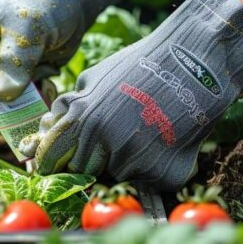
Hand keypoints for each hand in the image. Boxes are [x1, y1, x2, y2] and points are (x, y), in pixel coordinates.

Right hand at [0, 0, 128, 100]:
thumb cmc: (49, 1)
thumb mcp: (30, 29)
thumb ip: (13, 61)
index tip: (11, 123)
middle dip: (11, 105)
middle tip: (36, 104)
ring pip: (6, 100)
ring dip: (27, 102)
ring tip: (46, 83)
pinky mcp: (17, 70)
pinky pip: (22, 96)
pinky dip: (37, 96)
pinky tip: (50, 80)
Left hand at [20, 0, 242, 191]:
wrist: (198, 63)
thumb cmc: (142, 67)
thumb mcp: (94, 78)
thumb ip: (67, 109)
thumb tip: (44, 131)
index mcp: (80, 121)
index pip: (51, 161)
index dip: (55, 162)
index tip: (64, 161)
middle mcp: (103, 144)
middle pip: (85, 173)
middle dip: (96, 159)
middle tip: (121, 134)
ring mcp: (134, 162)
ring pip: (120, 176)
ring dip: (130, 161)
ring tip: (149, 129)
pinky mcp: (163, 174)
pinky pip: (150, 180)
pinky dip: (157, 167)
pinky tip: (167, 139)